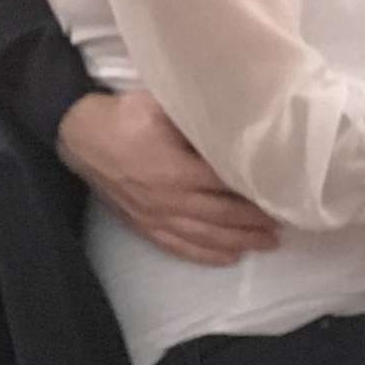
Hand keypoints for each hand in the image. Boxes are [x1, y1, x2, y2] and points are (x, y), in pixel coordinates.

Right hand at [57, 90, 273, 264]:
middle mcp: (169, 198)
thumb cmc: (124, 116)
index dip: (255, 192)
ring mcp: (155, 215)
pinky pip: (178, 246)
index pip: (226, 185)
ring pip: (204, 236)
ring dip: (238, 242)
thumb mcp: (162, 106)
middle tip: (284, 225)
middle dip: (255, 223)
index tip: (282, 193)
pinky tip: (228, 258)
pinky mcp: (143, 224)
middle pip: (221, 216)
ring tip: (267, 244)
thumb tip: (234, 119)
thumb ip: (196, 117)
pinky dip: (205, 255)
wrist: (80, 136)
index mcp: (177, 169)